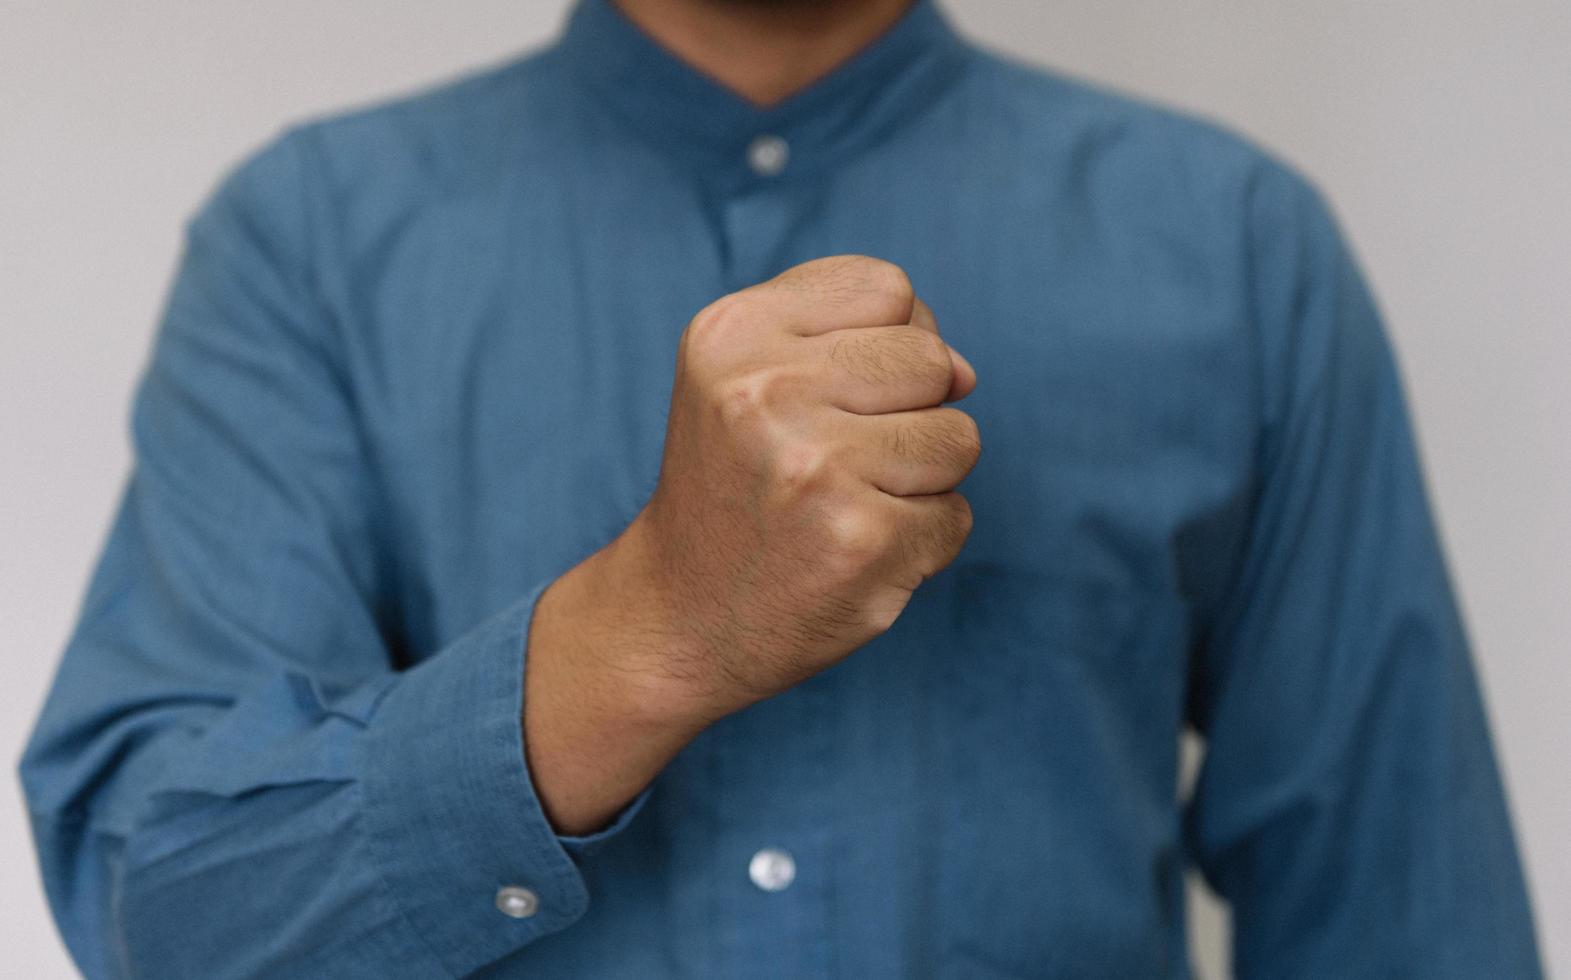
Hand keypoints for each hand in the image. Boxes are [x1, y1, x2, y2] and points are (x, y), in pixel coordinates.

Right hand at [523, 255, 978, 834]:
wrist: (678, 616)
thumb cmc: (736, 483)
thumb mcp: (749, 372)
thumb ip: (858, 337)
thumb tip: (964, 372)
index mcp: (732, 333)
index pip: (888, 289)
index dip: (884, 342)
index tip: (830, 394)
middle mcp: (765, 393)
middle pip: (932, 359)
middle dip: (908, 410)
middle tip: (831, 461)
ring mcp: (816, 468)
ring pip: (958, 438)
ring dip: (920, 479)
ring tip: (843, 505)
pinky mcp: (862, 541)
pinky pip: (955, 516)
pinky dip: (919, 542)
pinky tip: (851, 554)